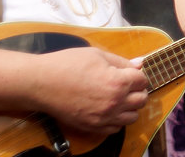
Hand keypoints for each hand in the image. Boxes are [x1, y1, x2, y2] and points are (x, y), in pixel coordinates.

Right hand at [34, 48, 148, 136]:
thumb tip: (140, 64)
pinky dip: (117, 120)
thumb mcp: (98, 55)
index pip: (143, 80)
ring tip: (119, 98)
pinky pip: (115, 129)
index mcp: (118, 82)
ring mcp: (103, 117)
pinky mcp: (91, 126)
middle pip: (141, 100)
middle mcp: (115, 103)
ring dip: (130, 107)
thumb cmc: (68, 64)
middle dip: (138, 91)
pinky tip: (109, 110)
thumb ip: (122, 62)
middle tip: (127, 85)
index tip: (129, 73)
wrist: (41, 83)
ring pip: (132, 117)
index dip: (138, 75)